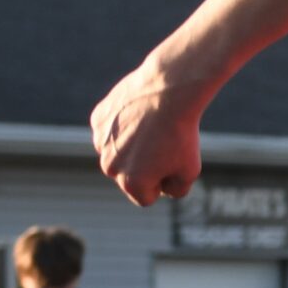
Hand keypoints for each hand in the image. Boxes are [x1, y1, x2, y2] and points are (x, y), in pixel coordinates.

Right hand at [91, 62, 208, 206]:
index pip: (146, 197)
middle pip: (130, 175)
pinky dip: (123, 125)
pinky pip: (111, 131)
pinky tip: (138, 114)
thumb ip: (176, 190)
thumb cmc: (181, 133)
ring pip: (118, 153)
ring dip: (133, 146)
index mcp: (130, 183)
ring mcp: (100, 141)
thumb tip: (162, 190)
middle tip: (164, 143)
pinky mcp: (97, 119)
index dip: (164, 182)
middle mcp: (109, 166)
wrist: (168, 90)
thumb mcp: (190, 170)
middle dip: (146, 166)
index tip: (173, 162)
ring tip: (152, 128)